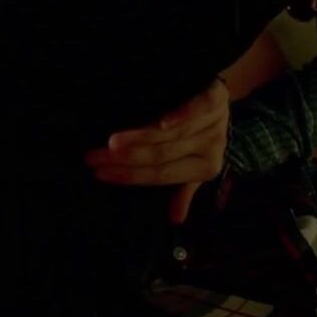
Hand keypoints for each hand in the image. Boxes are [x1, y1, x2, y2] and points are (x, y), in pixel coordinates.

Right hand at [86, 78, 229, 223]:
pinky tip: (161, 122)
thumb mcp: (196, 163)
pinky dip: (181, 116)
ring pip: (173, 134)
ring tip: (111, 142)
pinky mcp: (217, 99)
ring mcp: (215, 122)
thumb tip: (175, 219)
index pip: (161, 175)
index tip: (99, 173)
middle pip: (162, 155)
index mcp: (206, 168)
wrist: (222, 97)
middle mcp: (212, 147)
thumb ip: (183, 188)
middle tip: (94, 157)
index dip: (130, 176)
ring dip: (140, 138)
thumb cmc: (202, 134)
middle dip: (125, 159)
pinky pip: (199, 108)